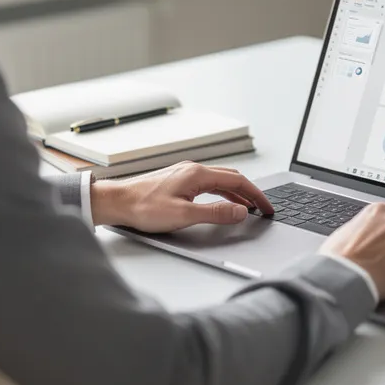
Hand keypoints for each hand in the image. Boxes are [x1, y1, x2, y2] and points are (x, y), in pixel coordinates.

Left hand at [90, 162, 274, 232]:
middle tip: (263, 207)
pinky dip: (222, 192)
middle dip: (250, 192)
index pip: (237, 181)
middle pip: (231, 177)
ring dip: (236, 193)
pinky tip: (221, 202)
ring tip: (248, 207)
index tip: (267, 207)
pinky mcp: (177, 180)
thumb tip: (241, 212)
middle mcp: (193, 169)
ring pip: (219, 180)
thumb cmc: (144, 208)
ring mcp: (184, 173)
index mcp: (197, 174)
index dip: (256, 195)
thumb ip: (215, 213)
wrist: (117, 202)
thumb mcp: (184, 215)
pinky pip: (208, 183)